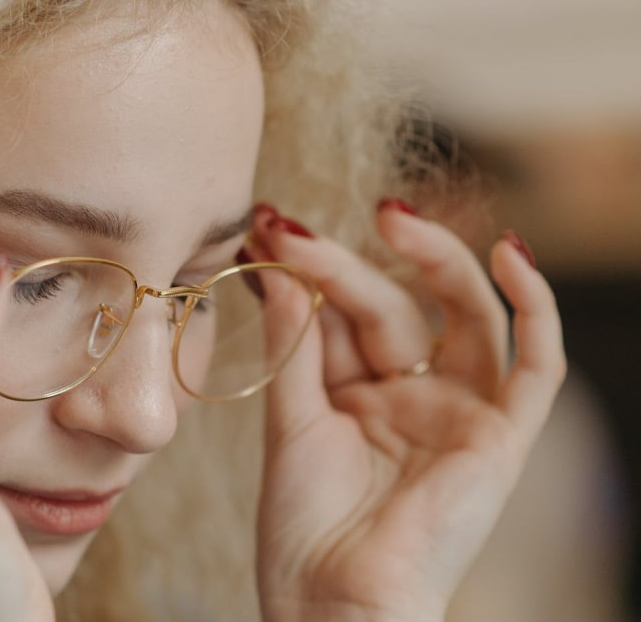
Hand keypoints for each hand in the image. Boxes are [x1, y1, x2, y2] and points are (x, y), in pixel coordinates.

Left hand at [252, 202, 565, 621]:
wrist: (332, 604)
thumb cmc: (304, 528)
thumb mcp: (288, 421)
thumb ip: (293, 344)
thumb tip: (277, 264)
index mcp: (356, 393)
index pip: (341, 312)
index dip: (307, 269)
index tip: (264, 230)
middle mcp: (411, 395)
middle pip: (392, 305)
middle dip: (344, 262)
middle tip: (292, 228)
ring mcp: (459, 412)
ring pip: (463, 314)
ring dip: (436, 259)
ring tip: (391, 217)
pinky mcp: (503, 437)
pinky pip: (537, 365)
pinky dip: (535, 306)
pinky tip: (510, 251)